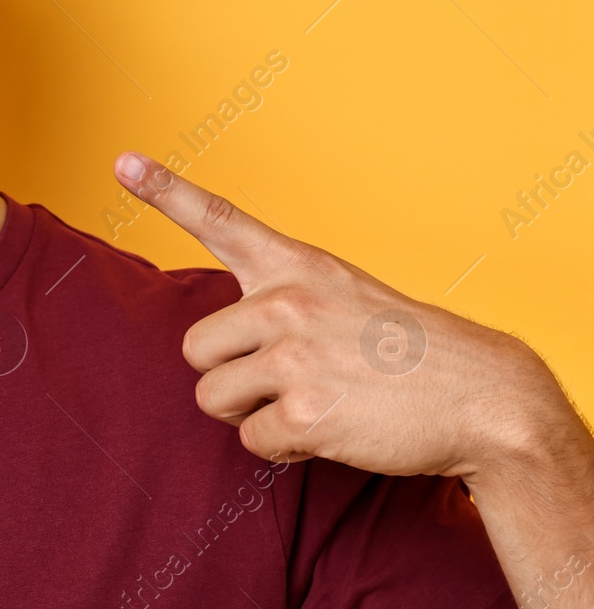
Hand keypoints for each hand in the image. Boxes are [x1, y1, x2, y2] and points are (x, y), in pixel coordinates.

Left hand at [112, 150, 561, 478]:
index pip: (217, 218)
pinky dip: (283, 448)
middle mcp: (287, 302)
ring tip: (312, 401)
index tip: (123, 160)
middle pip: (194, 350)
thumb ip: (280, 301)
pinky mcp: (305, 412)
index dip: (165, 190)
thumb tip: (220, 345)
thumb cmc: (405, 350)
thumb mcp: (343, 296)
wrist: (485, 397)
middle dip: (229, 376)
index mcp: (296, 265)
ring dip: (251, 414)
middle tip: (289, 379)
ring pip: (212, 398)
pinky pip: (251, 441)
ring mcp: (295, 356)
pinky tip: (330, 430)